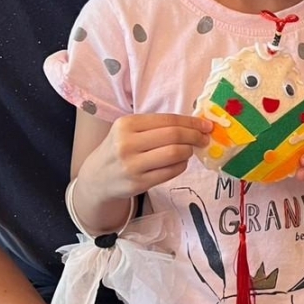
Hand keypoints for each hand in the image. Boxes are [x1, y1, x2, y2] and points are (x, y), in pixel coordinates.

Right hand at [79, 113, 211, 201]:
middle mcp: (127, 143)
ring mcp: (132, 165)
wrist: (97, 177)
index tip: (206, 125)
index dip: (191, 122)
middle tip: (204, 138)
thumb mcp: (128, 131)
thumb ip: (156, 126)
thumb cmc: (119, 148)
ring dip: (188, 151)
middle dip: (195, 136)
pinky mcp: (139, 183)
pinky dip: (181, 165)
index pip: (168, 120)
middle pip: (173, 136)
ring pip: (174, 154)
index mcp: (126, 124)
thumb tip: (195, 124)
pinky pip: (170, 172)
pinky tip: (180, 162)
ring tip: (189, 150)